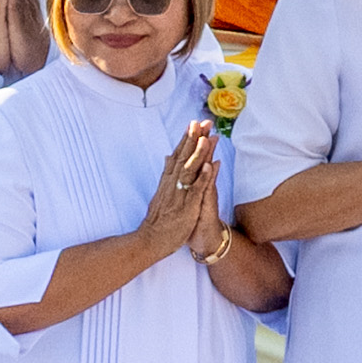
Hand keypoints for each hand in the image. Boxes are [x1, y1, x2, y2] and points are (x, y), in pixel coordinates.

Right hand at [148, 127, 219, 253]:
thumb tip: (168, 156)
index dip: (186, 139)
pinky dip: (203, 178)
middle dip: (193, 139)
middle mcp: (172, 184)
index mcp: (168, 181)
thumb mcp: (161, 192)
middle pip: (183, 158)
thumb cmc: (159, 219)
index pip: (177, 155)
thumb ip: (166, 174)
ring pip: (189, 171)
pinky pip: (195, 191)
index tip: (194, 122)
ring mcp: (179, 195)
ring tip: (206, 137)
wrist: (150, 241)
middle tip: (203, 121)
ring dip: (198, 153)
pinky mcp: (186, 208)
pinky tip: (210, 166)